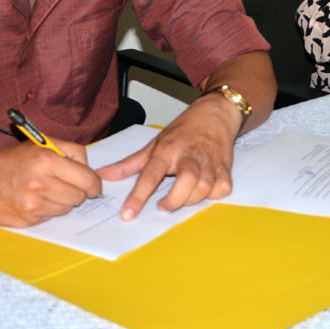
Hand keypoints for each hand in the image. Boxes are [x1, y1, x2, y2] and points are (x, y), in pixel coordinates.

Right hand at [0, 140, 101, 226]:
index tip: (92, 185)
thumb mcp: (39, 144)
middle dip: (77, 192)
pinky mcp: (27, 220)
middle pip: (80, 196)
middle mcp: (40, 183)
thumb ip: (69, 151)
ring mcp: (33, 204)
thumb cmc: (8, 161)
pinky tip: (32, 200)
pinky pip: (51, 217)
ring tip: (43, 190)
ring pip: (67, 208)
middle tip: (63, 184)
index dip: (93, 184)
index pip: (87, 179)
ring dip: (61, 201)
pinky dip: (47, 210)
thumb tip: (90, 169)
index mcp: (46, 160)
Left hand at [97, 93, 240, 220]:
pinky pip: (222, 188)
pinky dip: (213, 195)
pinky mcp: (225, 167)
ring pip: (204, 187)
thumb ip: (130, 164)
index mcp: (167, 150)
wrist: (214, 114)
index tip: (128, 214)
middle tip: (162, 205)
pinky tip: (203, 192)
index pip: (149, 175)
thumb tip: (105, 175)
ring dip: (192, 200)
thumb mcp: (154, 143)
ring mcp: (209, 161)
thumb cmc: (182, 131)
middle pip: (186, 182)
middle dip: (174, 200)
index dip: (137, 197)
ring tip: (181, 198)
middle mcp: (189, 155)